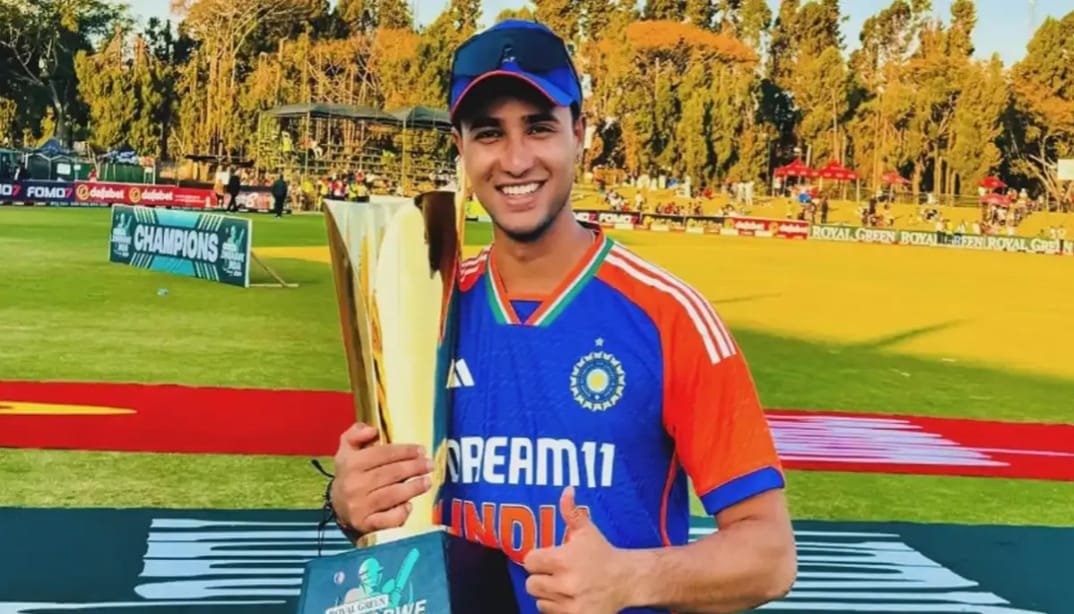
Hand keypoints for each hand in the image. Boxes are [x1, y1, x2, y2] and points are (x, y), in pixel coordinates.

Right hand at [331, 422, 433, 534]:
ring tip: (427, 481)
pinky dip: (400, 513)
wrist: (337, 505)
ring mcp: (359, 507)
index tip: (421, 450)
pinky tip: (409, 506)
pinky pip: (386, 520)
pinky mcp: (365, 524)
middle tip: (429, 465)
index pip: (382, 454)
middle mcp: (354, 485)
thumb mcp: (347, 450)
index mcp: (350, 464)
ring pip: (391, 495)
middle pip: (390, 474)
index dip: (404, 451)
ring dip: (412, 488)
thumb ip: (356, 433)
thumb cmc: (350, 474)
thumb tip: (372, 430)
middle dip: (413, 468)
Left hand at [522, 487, 635, 613]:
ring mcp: (570, 603)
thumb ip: (571, 511)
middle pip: (531, 583)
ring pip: (539, 600)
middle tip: (556, 573)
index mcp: (564, 560)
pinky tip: (569, 597)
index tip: (547, 558)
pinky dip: (556, 607)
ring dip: (548, 593)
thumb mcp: (587, 531)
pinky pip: (549, 612)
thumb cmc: (603, 554)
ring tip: (564, 585)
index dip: (537, 558)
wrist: (627, 580)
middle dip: (541, 577)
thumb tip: (567, 490)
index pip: (529, 561)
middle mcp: (565, 583)